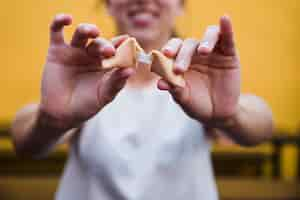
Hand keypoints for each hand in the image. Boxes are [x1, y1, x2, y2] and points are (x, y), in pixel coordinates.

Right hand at [40, 14, 134, 129]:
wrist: (62, 114)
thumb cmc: (86, 105)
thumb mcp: (104, 95)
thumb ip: (116, 83)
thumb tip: (130, 70)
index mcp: (106, 64)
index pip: (116, 50)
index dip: (122, 45)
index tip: (128, 41)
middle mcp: (92, 56)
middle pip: (100, 42)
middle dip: (105, 45)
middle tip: (109, 51)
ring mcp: (75, 52)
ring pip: (82, 34)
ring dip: (88, 29)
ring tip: (93, 32)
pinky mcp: (57, 51)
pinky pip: (57, 32)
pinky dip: (59, 22)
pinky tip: (67, 19)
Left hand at [158, 15, 239, 123]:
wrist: (217, 114)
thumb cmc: (196, 104)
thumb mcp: (184, 98)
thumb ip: (174, 89)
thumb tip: (160, 83)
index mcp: (179, 61)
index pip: (172, 49)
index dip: (167, 50)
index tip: (163, 55)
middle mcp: (194, 54)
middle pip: (187, 45)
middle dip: (182, 55)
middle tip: (179, 68)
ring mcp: (212, 53)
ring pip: (208, 37)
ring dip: (205, 41)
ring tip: (203, 52)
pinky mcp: (229, 54)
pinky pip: (227, 38)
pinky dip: (226, 28)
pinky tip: (224, 19)